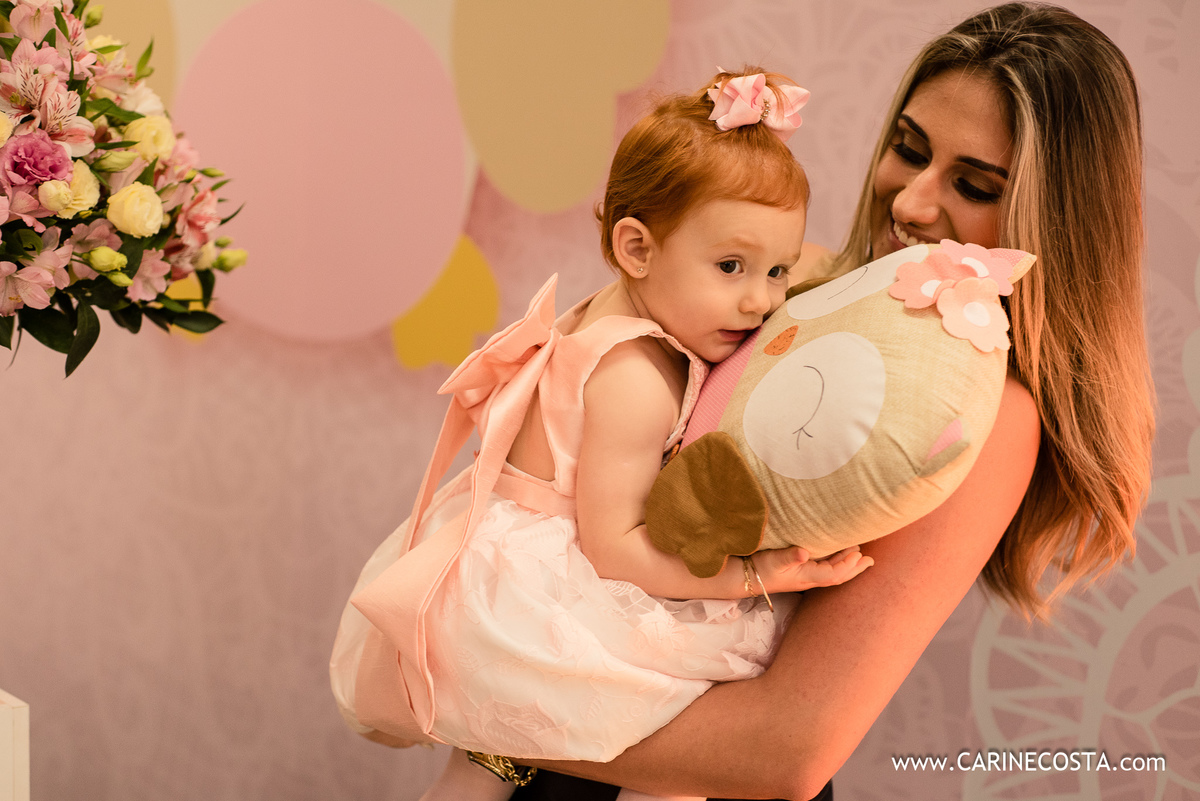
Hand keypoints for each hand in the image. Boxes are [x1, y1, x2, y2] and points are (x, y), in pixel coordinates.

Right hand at [751, 545, 873, 593]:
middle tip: (871, 560)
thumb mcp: (774, 560)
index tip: (859, 554)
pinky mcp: (801, 572)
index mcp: (806, 576)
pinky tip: (838, 558)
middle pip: (838, 577)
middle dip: (855, 569)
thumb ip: (790, 556)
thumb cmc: (760, 568)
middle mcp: (809, 578)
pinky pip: (826, 570)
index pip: (833, 573)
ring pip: (833, 574)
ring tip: (862, 558)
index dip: (847, 565)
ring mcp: (806, 577)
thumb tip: (805, 553)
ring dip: (849, 567)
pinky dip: (837, 564)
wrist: (746, 577)